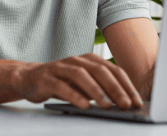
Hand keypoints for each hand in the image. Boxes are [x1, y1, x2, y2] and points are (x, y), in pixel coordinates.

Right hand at [10, 53, 143, 109]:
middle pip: (100, 71)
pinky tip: (85, 106)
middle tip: (127, 104)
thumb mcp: (83, 84)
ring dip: (97, 91)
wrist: (29, 77)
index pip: (113, 70)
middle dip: (116, 88)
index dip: (126, 85)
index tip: (137, 101)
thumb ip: (100, 89)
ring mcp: (61, 67)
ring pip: (82, 75)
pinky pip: (62, 86)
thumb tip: (124, 102)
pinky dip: (75, 95)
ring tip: (108, 106)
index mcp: (89, 60)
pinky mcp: (47, 78)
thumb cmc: (61, 82)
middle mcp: (76, 60)